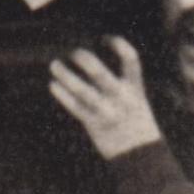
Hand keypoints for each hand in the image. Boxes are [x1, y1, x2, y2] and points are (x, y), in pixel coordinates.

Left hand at [48, 38, 161, 159]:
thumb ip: (115, 83)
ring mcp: (106, 111)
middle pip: (100, 74)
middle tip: (74, 52)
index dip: (119, 45)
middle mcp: (121, 98)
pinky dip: (62, 94)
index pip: (131, 60)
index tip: (105, 38)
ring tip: (54, 65)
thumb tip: (88, 63)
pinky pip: (74, 107)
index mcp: (135, 88)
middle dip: (85, 60)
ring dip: (66, 76)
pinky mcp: (94, 124)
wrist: (139, 154)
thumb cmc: (134, 121)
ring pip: (82, 90)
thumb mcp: (134, 99)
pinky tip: (54, 85)